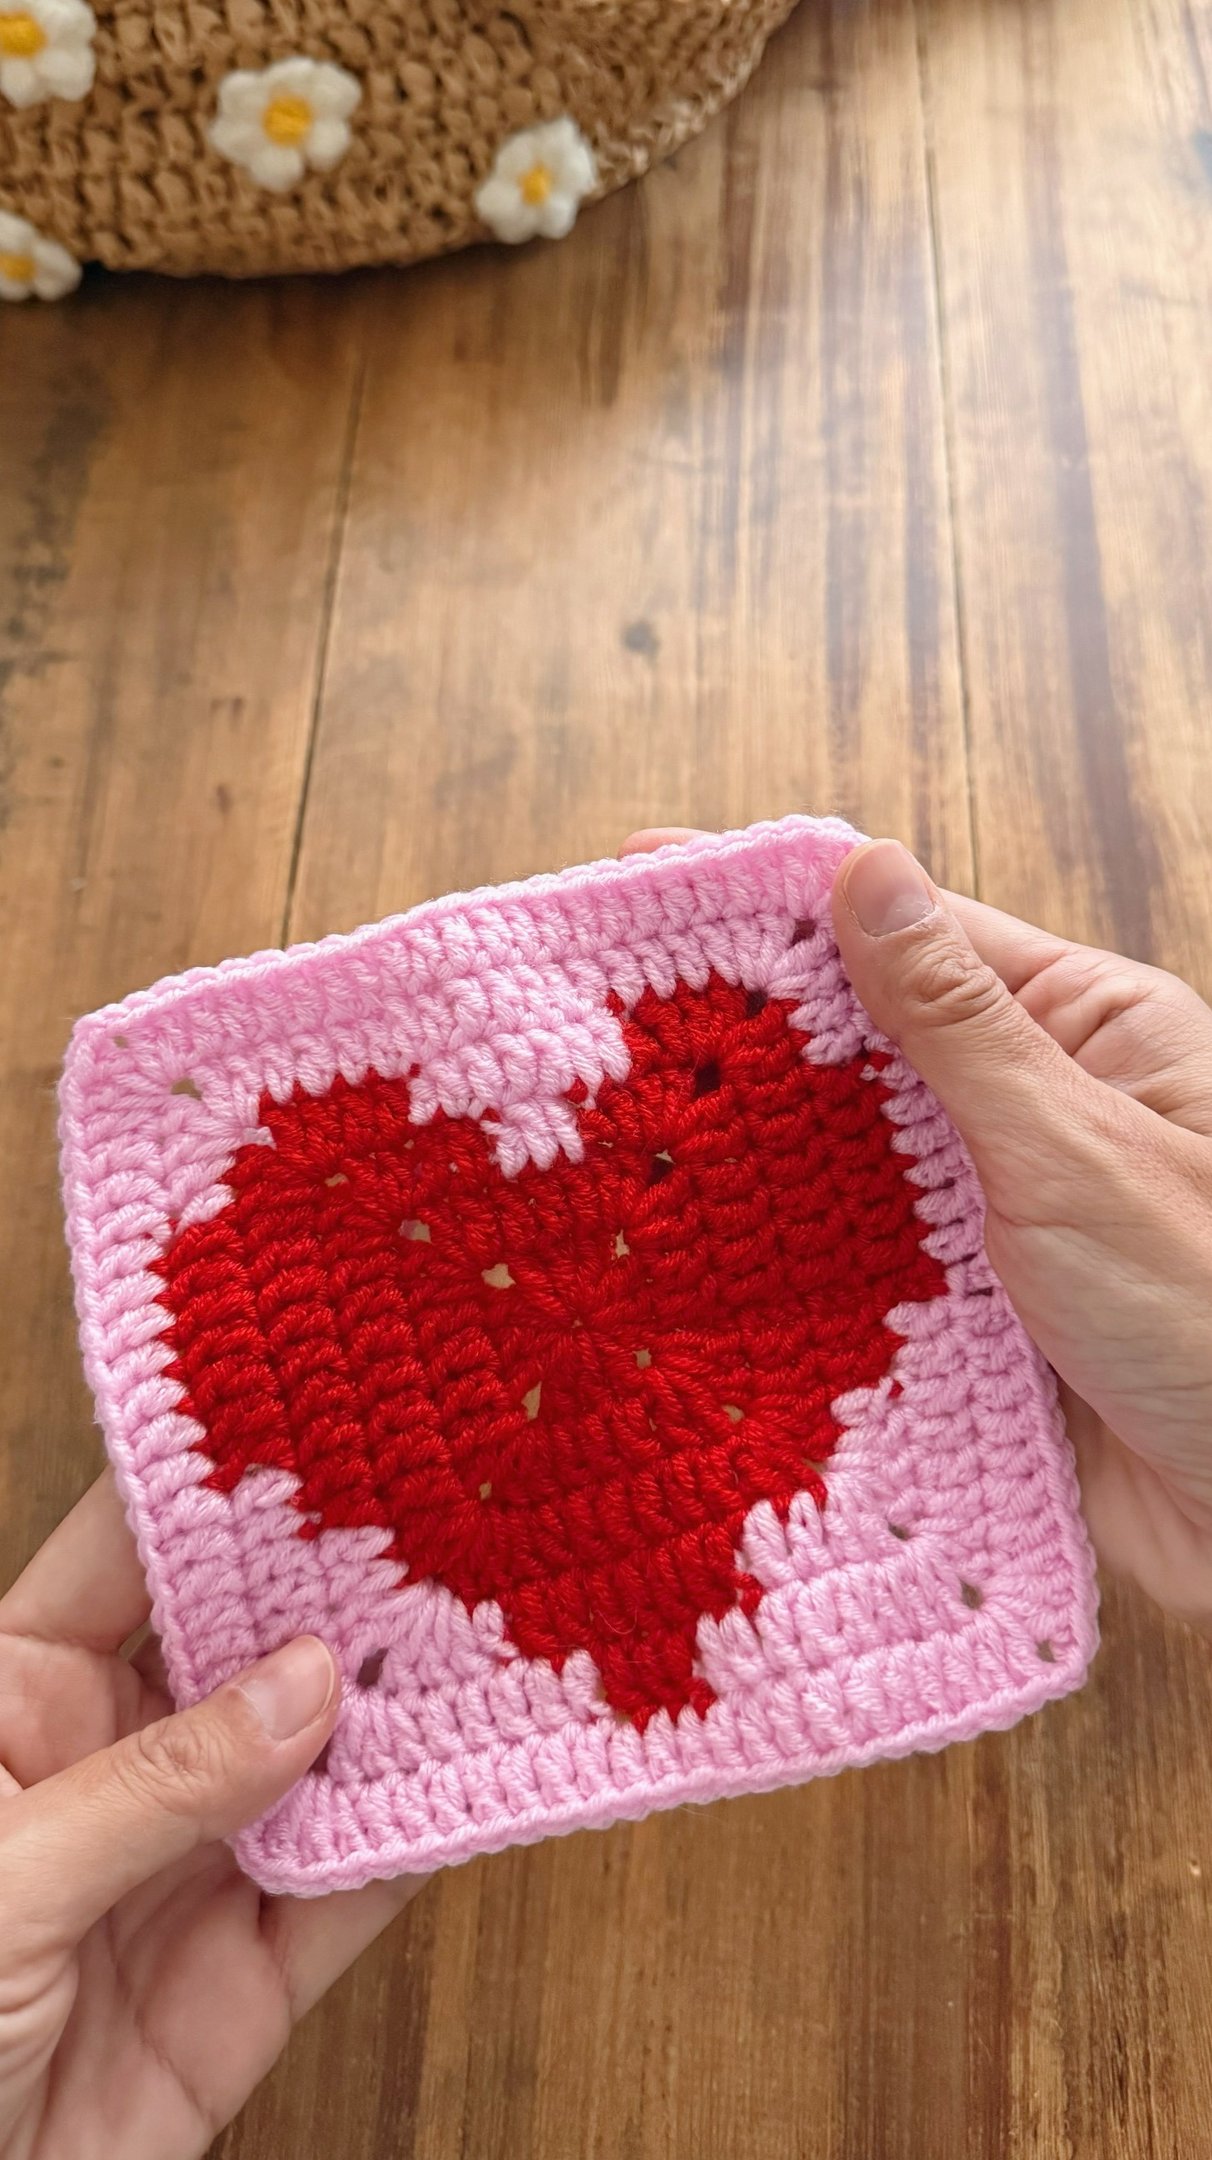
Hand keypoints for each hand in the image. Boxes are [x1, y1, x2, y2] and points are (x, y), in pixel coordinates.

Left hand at [0, 1475, 420, 2159]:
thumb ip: (156, 1783)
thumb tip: (304, 1687)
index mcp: (14, 1703)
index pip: (124, 1559)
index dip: (215, 1489)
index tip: (316, 1423)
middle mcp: (109, 1766)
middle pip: (240, 1646)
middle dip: (332, 1584)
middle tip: (439, 1514)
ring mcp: (184, 1867)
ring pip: (314, 1758)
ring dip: (398, 1700)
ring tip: (489, 1617)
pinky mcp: (244, 1978)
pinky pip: (350, 1889)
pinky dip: (422, 1833)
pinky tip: (480, 1764)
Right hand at [625, 829, 1211, 1629]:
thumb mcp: (1073, 1146)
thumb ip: (957, 1019)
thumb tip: (866, 869)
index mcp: (1084, 1031)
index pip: (908, 935)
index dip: (777, 901)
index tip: (648, 882)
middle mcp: (1032, 1114)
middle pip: (860, 1046)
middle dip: (739, 1030)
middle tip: (593, 1016)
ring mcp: (993, 1221)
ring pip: (844, 1162)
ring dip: (745, 1152)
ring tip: (604, 1133)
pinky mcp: (965, 1323)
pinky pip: (855, 1275)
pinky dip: (778, 1265)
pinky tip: (680, 1257)